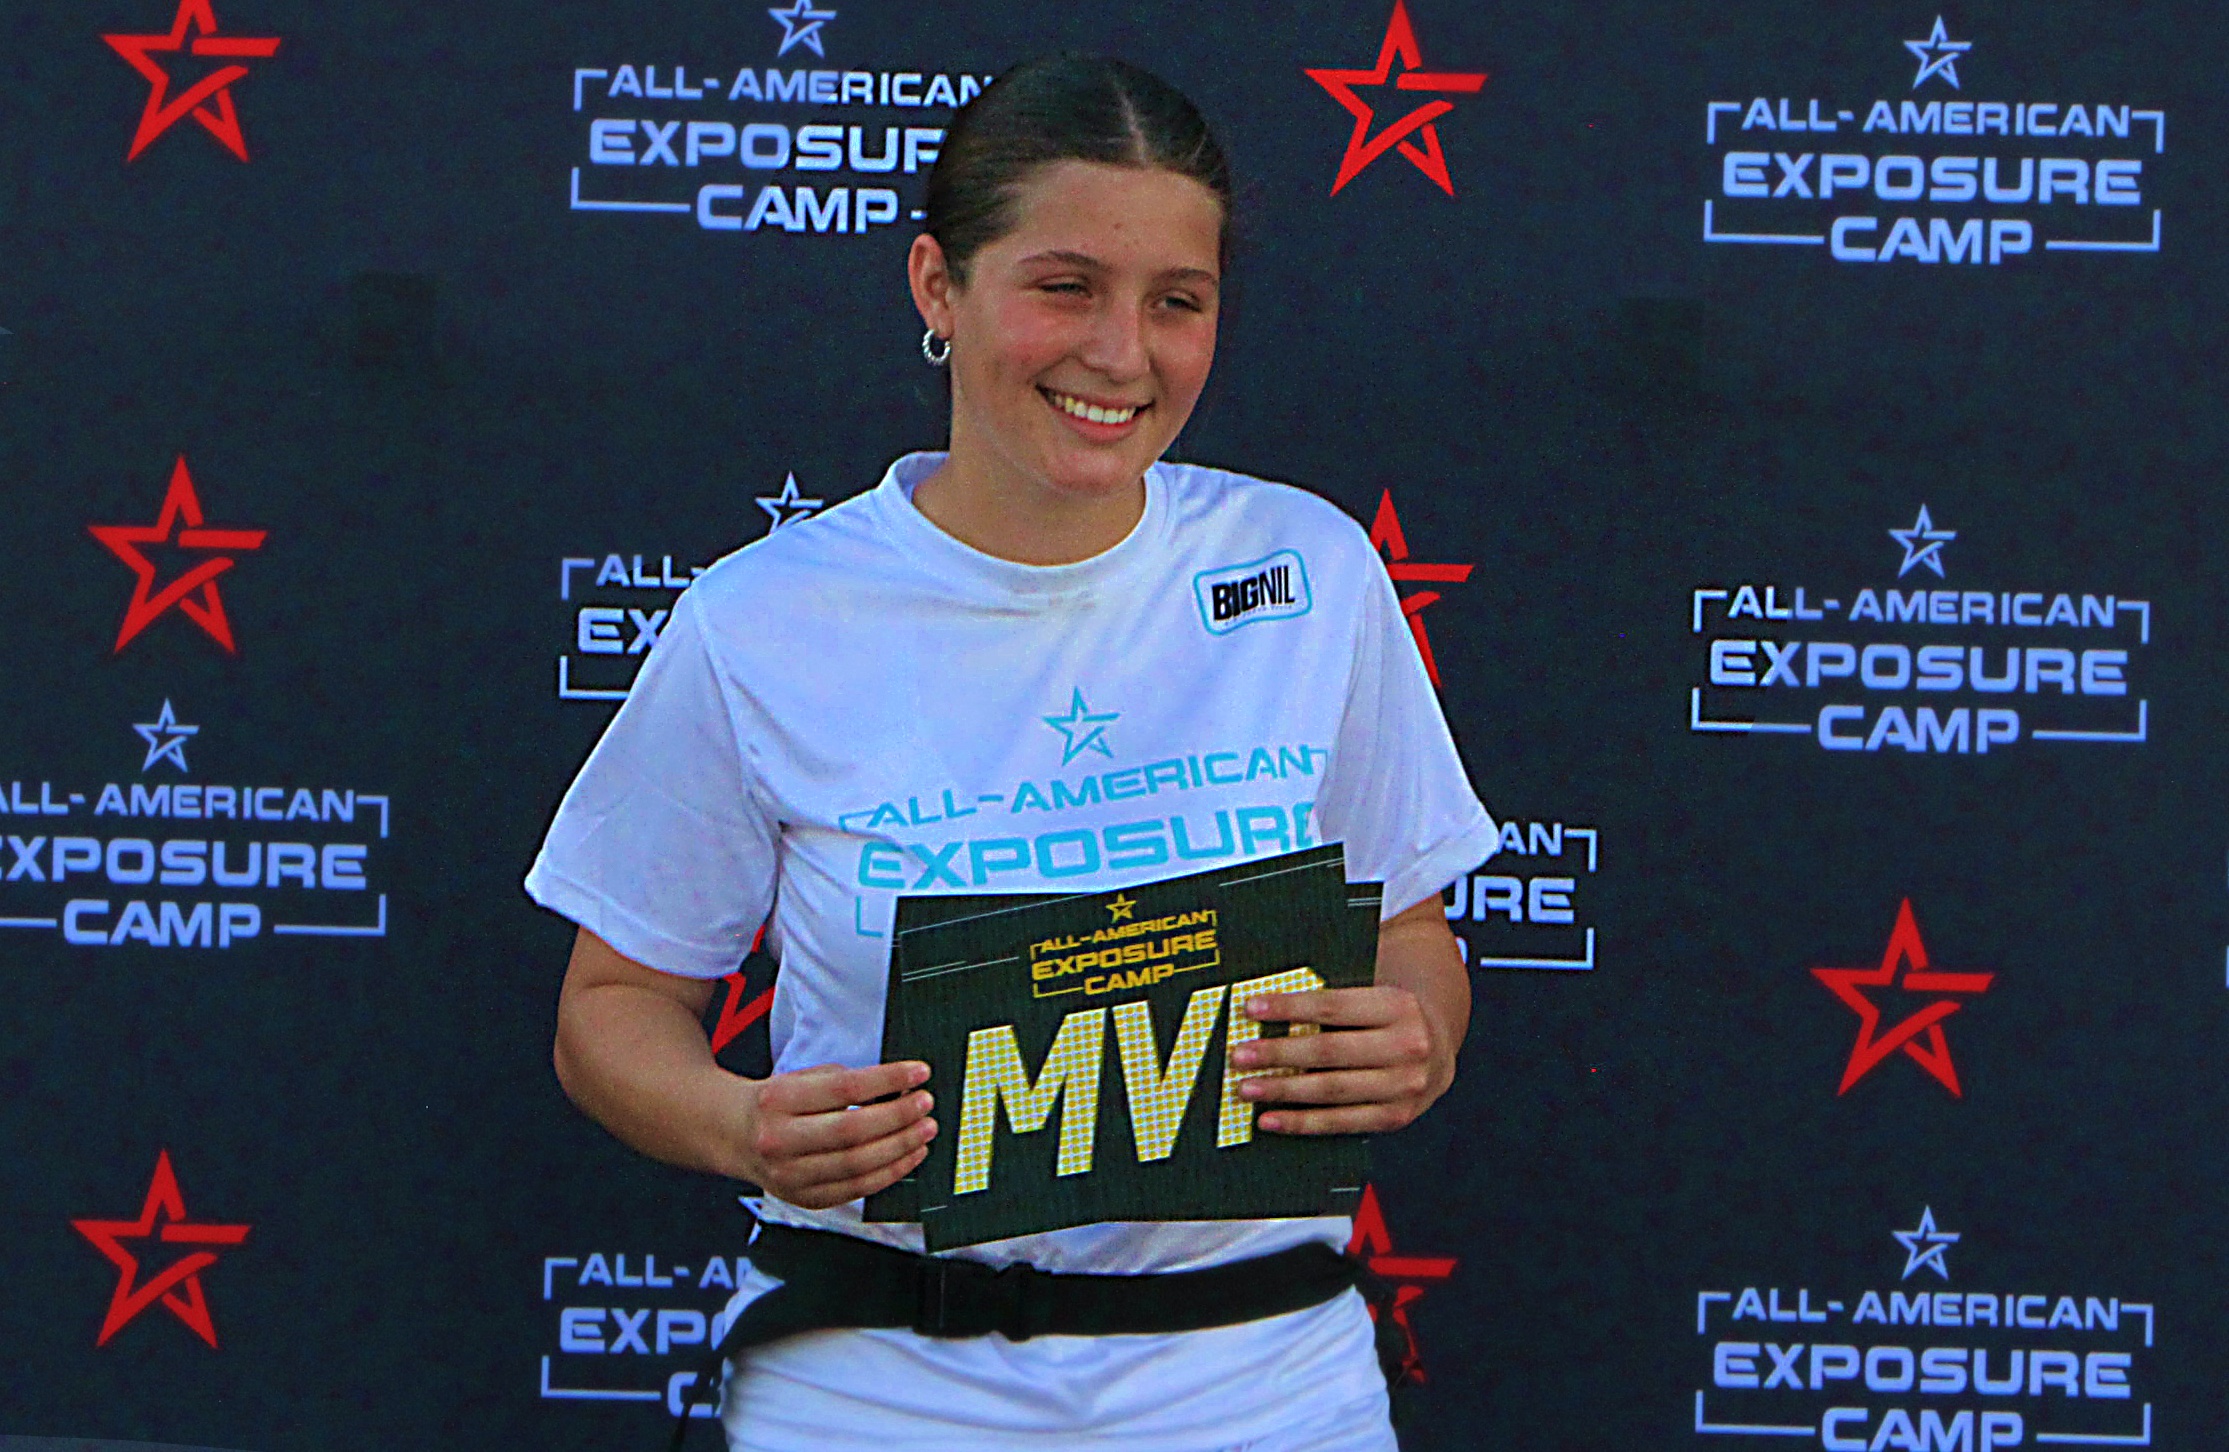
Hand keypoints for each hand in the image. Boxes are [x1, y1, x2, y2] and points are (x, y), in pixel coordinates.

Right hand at [736, 1061, 937, 1208]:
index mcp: (778, 1099)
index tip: (919, 1072)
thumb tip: (901, 1086)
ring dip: (901, 1147)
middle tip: (925, 1104)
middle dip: (898, 1117)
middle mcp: (779, 1140)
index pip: (844, 1089)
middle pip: (852, 1131)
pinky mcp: (804, 1198)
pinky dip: (889, 1173)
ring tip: (925, 1130)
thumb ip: (846, 1082)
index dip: (888, 1079)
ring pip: (857, 1165)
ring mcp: (790, 1175)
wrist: (736, 1135)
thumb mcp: (802, 1078)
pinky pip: (856, 1189)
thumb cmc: (778, 1102)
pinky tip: (909, 1156)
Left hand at [1230, 986, 1440, 1134]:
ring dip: (1283, 1091)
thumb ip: (1331, 1002)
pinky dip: (1302, 1123)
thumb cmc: (1390, 1018)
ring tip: (1248, 1088)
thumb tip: (1269, 1008)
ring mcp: (1404, 1086)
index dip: (1289, 1008)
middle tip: (1241, 1055)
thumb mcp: (1372, 997)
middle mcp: (1407, 1046)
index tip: (1252, 1008)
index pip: (1332, 1005)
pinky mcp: (1396, 1117)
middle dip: (1278, 1054)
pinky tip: (1272, 1118)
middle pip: (1329, 1051)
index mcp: (1397, 1005)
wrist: (1438, 1048)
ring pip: (1332, 1090)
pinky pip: (1341, 1122)